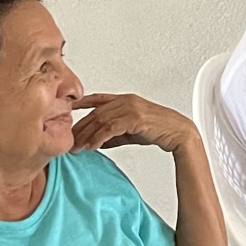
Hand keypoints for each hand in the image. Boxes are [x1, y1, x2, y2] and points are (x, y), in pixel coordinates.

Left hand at [73, 93, 198, 153]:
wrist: (179, 133)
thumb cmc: (159, 130)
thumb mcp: (131, 131)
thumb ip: (114, 134)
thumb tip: (96, 142)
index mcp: (125, 99)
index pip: (96, 99)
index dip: (79, 103)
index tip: (66, 111)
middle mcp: (126, 101)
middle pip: (95, 112)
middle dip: (80, 127)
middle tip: (69, 140)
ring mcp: (131, 108)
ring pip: (101, 120)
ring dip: (87, 134)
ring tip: (77, 146)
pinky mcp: (135, 118)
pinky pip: (111, 128)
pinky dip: (99, 138)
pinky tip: (92, 146)